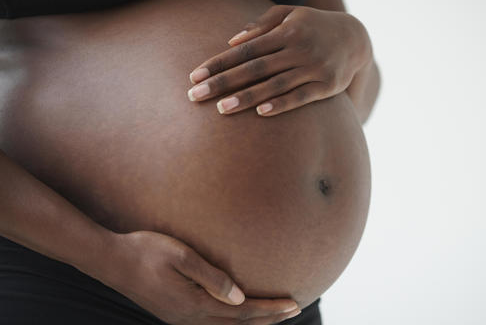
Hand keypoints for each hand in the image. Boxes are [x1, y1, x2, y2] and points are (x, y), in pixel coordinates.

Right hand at [106, 230, 300, 324]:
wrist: (109, 260)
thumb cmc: (145, 250)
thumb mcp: (181, 256)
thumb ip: (212, 277)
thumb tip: (240, 297)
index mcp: (194, 305)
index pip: (243, 312)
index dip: (271, 309)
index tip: (294, 303)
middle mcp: (189, 318)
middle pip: (238, 324)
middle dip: (268, 318)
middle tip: (295, 309)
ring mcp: (180, 319)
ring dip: (253, 322)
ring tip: (274, 314)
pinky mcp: (174, 314)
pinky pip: (212, 324)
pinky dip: (233, 321)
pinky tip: (239, 313)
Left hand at [186, 5, 371, 115]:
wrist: (356, 38)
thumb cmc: (314, 26)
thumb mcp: (290, 14)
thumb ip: (262, 25)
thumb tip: (232, 41)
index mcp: (286, 31)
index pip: (245, 49)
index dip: (219, 63)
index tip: (195, 76)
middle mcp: (298, 49)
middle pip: (254, 68)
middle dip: (223, 82)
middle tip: (195, 95)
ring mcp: (314, 68)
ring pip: (275, 85)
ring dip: (247, 97)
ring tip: (221, 109)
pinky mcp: (328, 86)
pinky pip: (301, 97)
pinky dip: (282, 104)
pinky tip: (262, 113)